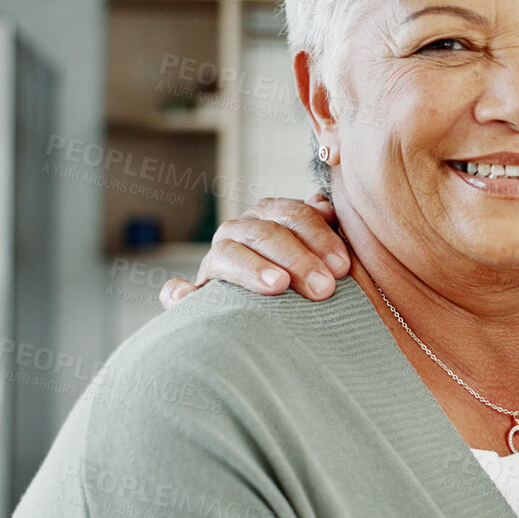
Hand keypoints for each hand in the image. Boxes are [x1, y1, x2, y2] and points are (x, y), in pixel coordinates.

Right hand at [159, 192, 348, 307]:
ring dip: (252, 268)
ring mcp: (214, 263)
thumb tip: (322, 203)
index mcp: (269, 217)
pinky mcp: (196, 296)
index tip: (341, 266)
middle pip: (264, 234)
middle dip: (296, 259)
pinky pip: (176, 292)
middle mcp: (238, 233)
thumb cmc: (309, 277)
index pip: (292, 215)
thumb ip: (322, 224)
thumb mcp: (320, 249)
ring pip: (228, 255)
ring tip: (277, 286)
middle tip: (324, 287)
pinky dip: (178, 292)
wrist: (281, 314)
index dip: (318, 236)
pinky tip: (186, 296)